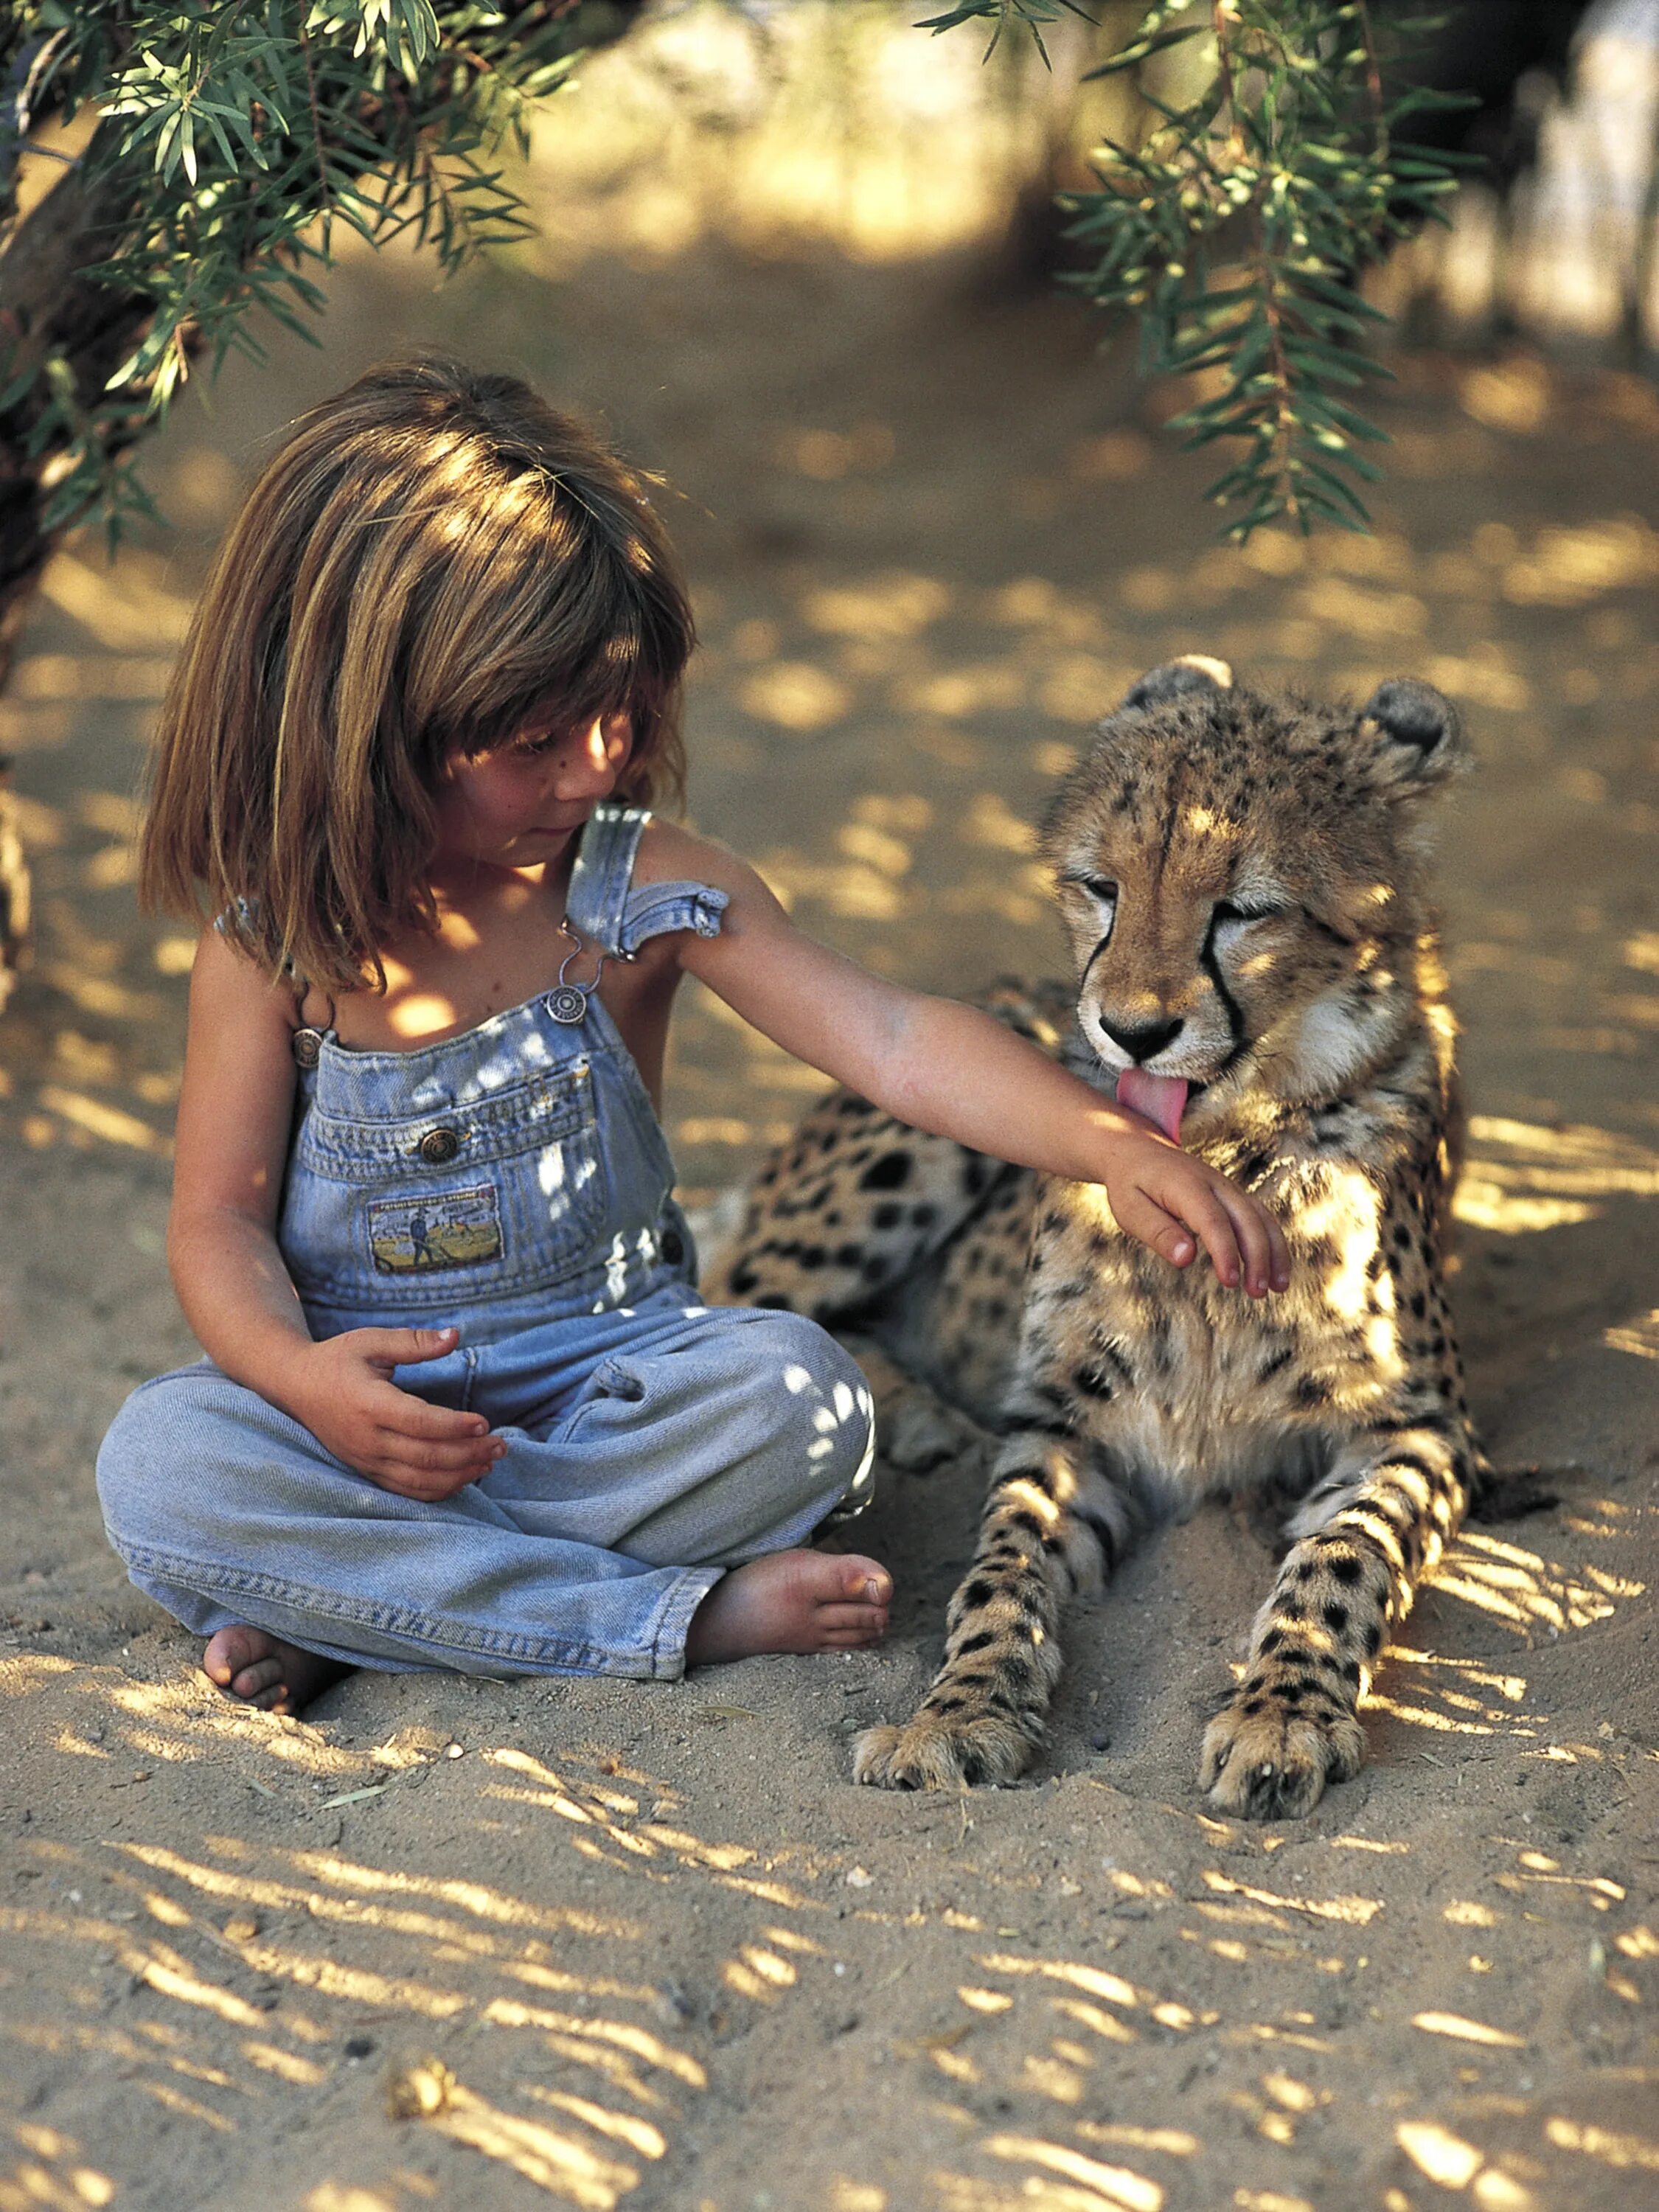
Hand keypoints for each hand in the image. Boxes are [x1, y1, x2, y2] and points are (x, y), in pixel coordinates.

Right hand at [284, 1326, 505, 1498]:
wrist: (295, 1387)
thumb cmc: (337, 1360)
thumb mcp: (372, 1341)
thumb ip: (414, 1342)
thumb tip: (455, 1336)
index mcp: (369, 1403)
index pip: (420, 1422)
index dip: (455, 1426)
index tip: (485, 1423)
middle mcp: (367, 1438)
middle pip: (426, 1457)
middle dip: (469, 1454)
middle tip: (501, 1446)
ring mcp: (366, 1460)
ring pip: (419, 1481)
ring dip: (459, 1476)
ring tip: (490, 1463)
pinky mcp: (367, 1472)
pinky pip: (406, 1490)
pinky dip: (438, 1490)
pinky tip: (464, 1478)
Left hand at [1101, 1133, 1289, 1296]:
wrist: (1137, 1151)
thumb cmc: (1130, 1185)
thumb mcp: (1131, 1209)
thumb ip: (1158, 1232)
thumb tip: (1186, 1259)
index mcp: (1186, 1185)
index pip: (1212, 1220)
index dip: (1224, 1251)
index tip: (1229, 1282)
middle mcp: (1214, 1183)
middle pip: (1246, 1218)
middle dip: (1257, 1256)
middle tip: (1256, 1294)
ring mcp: (1227, 1188)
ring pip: (1261, 1217)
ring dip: (1273, 1252)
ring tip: (1278, 1288)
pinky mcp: (1233, 1196)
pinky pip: (1261, 1217)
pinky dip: (1272, 1243)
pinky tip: (1275, 1272)